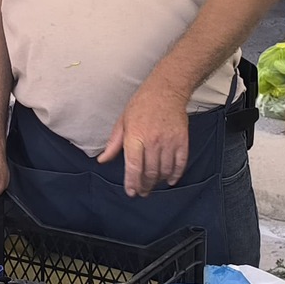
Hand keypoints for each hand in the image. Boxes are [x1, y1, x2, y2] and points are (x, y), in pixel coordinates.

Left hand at [98, 78, 191, 195]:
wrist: (166, 91)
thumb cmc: (141, 104)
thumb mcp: (122, 122)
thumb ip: (113, 144)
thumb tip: (102, 160)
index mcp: (135, 136)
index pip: (134, 166)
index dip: (132, 183)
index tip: (131, 192)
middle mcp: (153, 141)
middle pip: (149, 172)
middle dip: (145, 186)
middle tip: (142, 192)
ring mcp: (169, 141)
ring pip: (164, 170)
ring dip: (158, 181)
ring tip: (153, 185)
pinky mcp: (182, 140)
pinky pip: (180, 163)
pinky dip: (176, 174)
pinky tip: (170, 180)